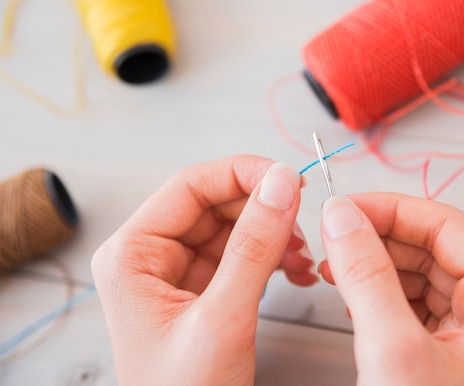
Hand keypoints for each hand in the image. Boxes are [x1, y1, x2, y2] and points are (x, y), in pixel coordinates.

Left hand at [91, 156, 316, 385]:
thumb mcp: (223, 318)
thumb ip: (254, 247)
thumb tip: (280, 184)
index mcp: (133, 254)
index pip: (191, 186)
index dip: (242, 172)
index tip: (287, 177)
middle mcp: (150, 256)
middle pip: (214, 204)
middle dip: (263, 209)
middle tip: (303, 218)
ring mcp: (176, 273)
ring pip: (232, 227)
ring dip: (272, 234)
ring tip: (303, 255)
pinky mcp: (200, 290)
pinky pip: (240, 254)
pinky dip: (272, 257)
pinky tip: (297, 271)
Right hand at [318, 194, 463, 385]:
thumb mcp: (393, 351)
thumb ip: (366, 274)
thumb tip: (341, 216)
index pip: (446, 225)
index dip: (389, 209)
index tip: (343, 206)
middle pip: (433, 246)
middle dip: (378, 238)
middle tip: (332, 233)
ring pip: (421, 272)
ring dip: (376, 263)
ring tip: (335, 264)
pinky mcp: (455, 348)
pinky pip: (416, 300)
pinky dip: (381, 291)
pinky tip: (353, 292)